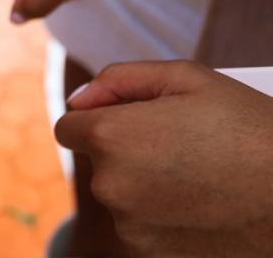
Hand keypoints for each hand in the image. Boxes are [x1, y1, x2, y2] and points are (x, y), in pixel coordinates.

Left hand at [56, 61, 272, 256]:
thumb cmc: (251, 131)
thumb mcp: (189, 79)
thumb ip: (119, 80)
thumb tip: (79, 100)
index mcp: (111, 137)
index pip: (68, 127)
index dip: (98, 118)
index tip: (131, 121)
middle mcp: (111, 186)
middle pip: (100, 163)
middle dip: (128, 151)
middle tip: (185, 146)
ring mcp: (132, 228)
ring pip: (124, 198)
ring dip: (149, 188)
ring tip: (204, 178)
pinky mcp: (154, 257)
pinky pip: (147, 229)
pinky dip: (167, 220)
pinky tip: (207, 208)